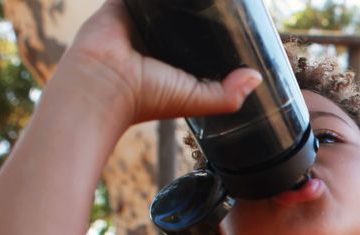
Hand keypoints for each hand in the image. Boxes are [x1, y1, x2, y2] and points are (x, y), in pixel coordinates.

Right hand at [61, 0, 261, 127]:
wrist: (102, 85)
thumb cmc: (146, 97)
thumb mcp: (196, 99)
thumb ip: (228, 95)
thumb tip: (256, 78)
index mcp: (172, 61)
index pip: (198, 42)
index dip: (215, 35)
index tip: (236, 26)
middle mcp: (155, 41)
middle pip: (183, 19)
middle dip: (201, 12)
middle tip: (225, 6)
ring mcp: (137, 21)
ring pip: (163, 5)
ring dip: (178, 4)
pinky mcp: (120, 5)